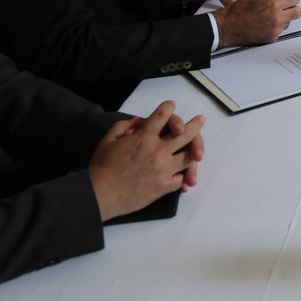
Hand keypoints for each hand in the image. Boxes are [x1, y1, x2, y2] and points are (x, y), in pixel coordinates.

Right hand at [88, 100, 204, 221]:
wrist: (100, 195)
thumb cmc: (101, 167)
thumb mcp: (108, 140)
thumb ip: (124, 126)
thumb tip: (139, 121)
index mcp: (144, 137)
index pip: (163, 116)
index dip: (168, 107)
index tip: (171, 106)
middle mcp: (158, 151)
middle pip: (186, 134)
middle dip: (195, 124)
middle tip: (200, 120)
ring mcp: (163, 169)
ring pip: (189, 157)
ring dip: (195, 151)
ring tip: (199, 150)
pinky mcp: (163, 186)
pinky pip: (181, 178)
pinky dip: (183, 176)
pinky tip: (186, 176)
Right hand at [213, 0, 300, 48]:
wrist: (227, 27)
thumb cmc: (238, 10)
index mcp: (273, 4)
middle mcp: (277, 18)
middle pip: (297, 12)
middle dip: (292, 8)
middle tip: (284, 7)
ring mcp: (275, 30)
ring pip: (289, 22)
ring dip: (284, 18)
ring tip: (269, 16)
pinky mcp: (272, 38)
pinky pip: (280, 30)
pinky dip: (276, 27)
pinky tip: (265, 24)